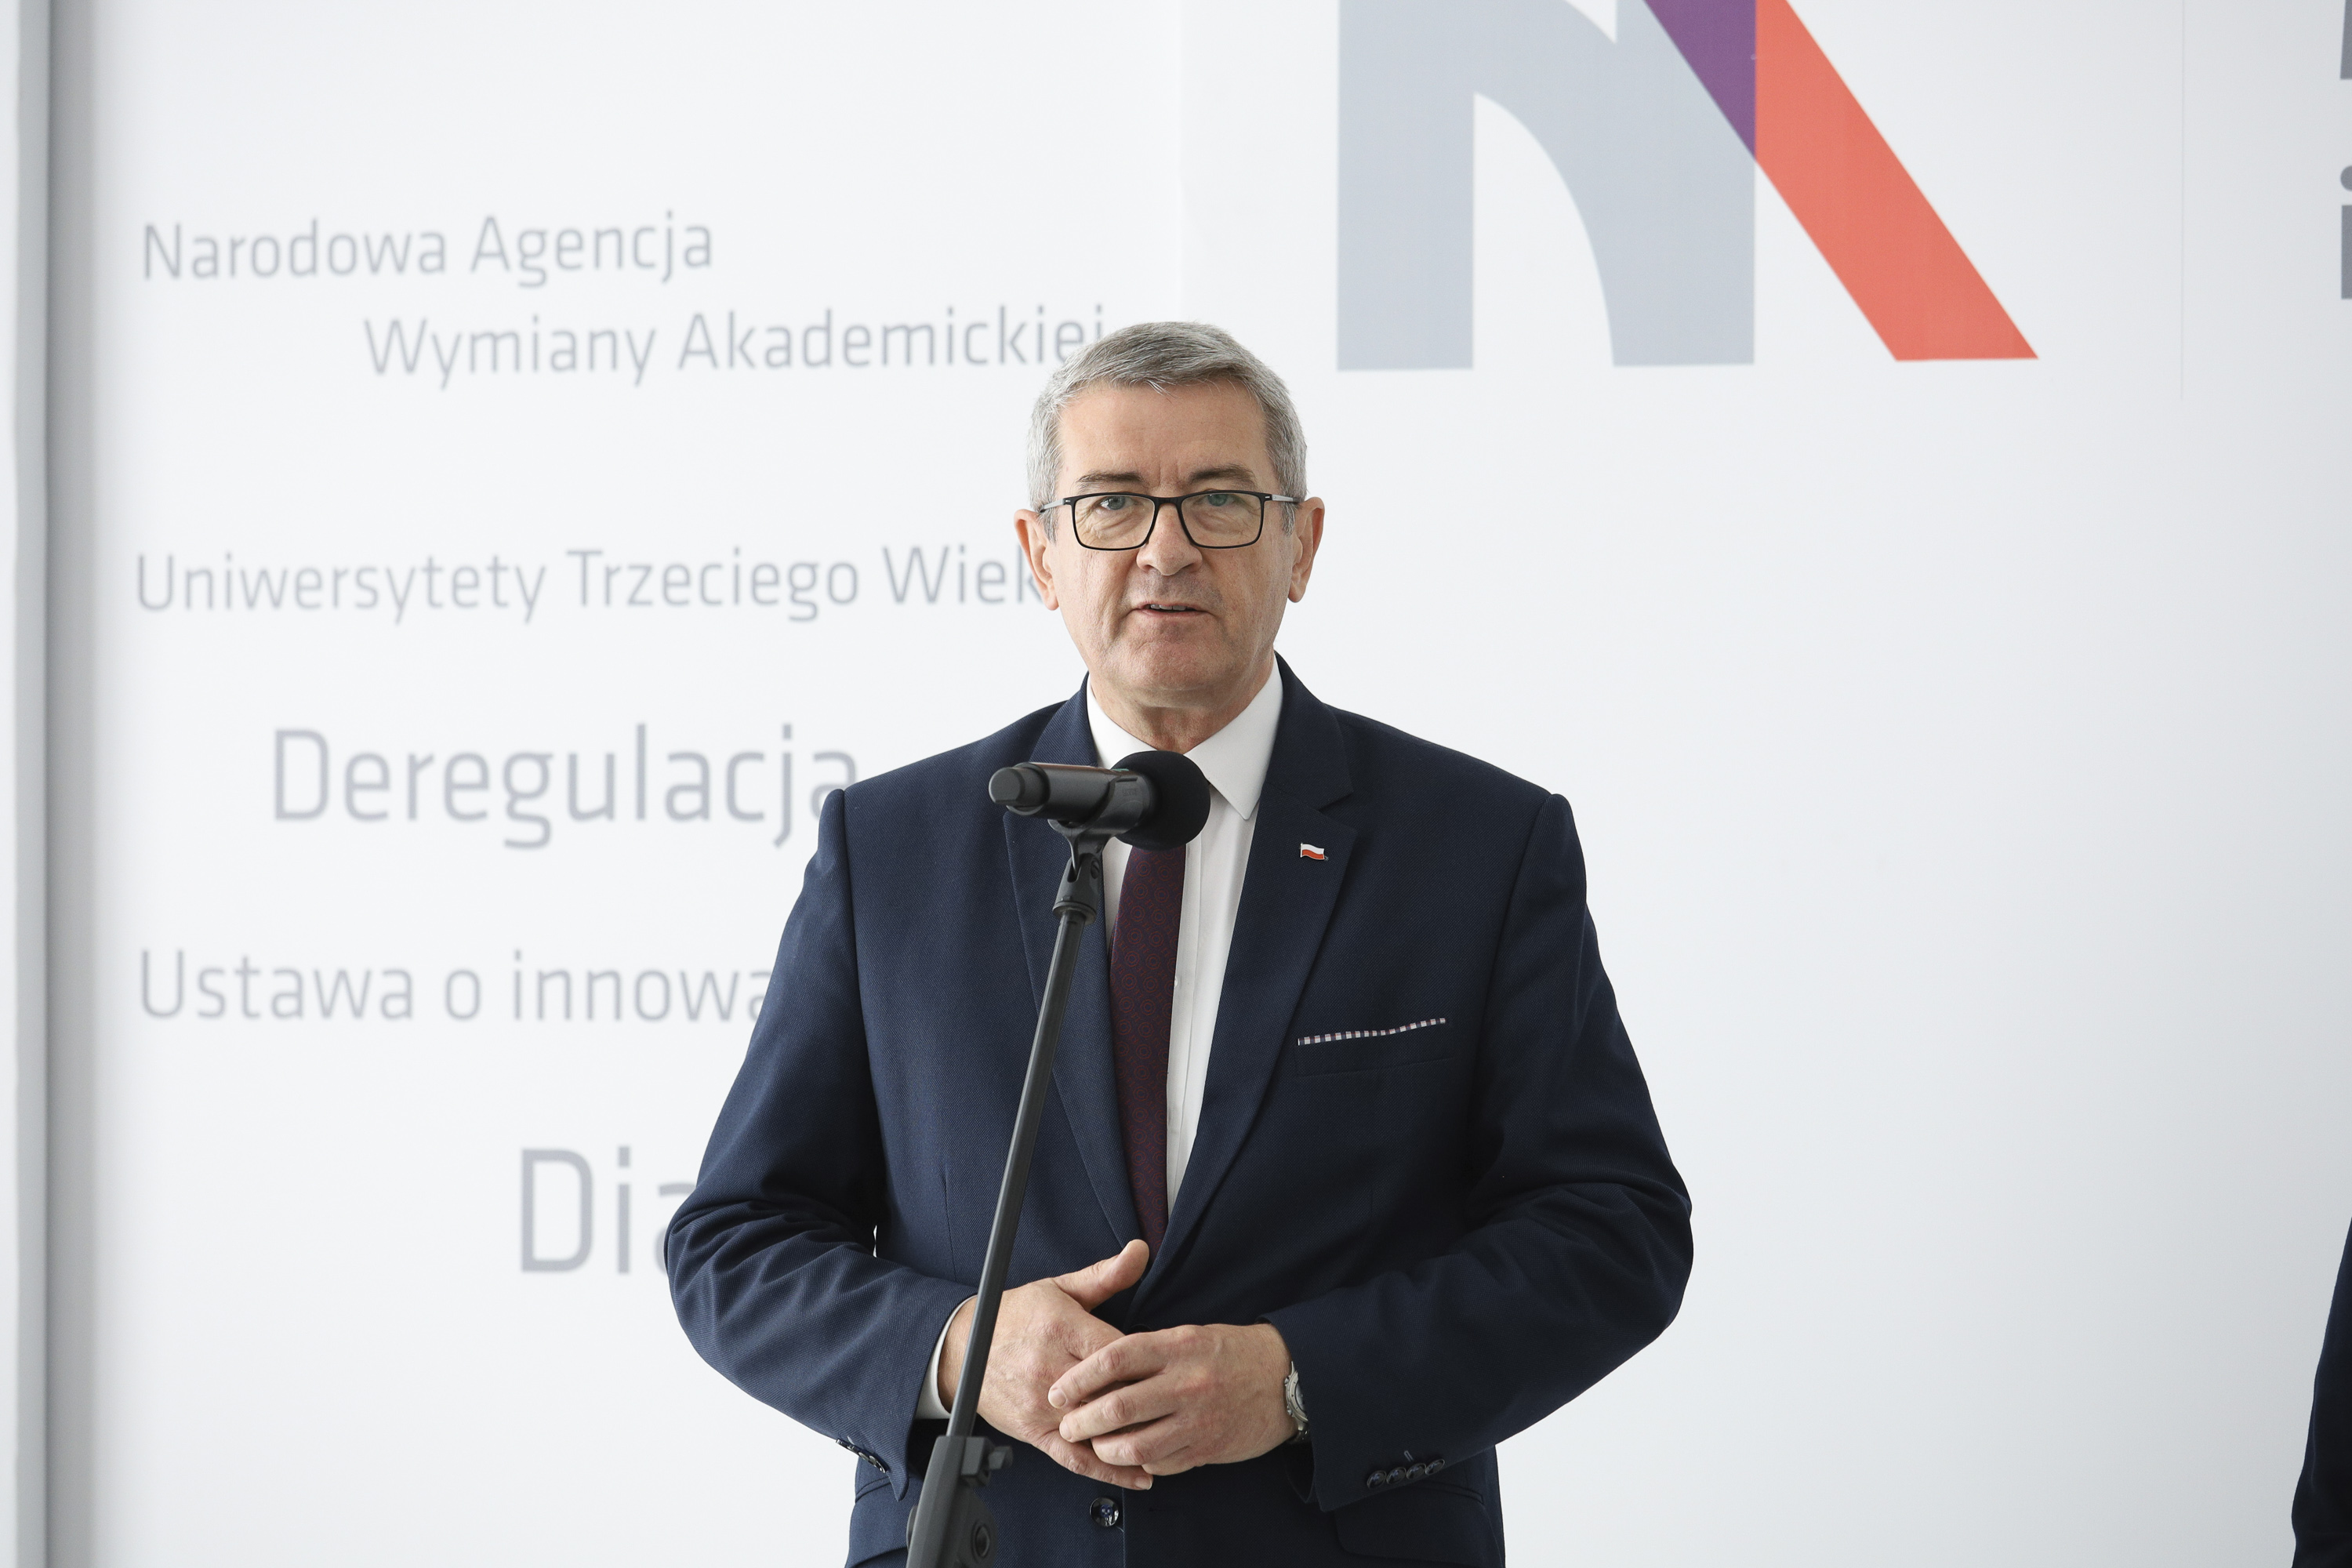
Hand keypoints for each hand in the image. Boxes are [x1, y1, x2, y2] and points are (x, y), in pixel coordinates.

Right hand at [937, 1240, 1154, 1489]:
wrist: (964, 1348)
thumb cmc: (1018, 1315)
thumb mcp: (1060, 1288)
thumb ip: (1106, 1275)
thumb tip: (1140, 1251)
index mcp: (1062, 1329)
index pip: (1118, 1352)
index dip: (1147, 1361)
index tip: (1169, 1366)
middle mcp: (1051, 1369)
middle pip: (1111, 1392)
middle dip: (1145, 1400)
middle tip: (1177, 1405)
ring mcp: (1041, 1405)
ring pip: (1096, 1426)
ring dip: (1134, 1435)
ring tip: (1173, 1439)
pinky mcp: (1034, 1432)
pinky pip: (1074, 1457)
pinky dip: (1109, 1469)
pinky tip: (1140, 1472)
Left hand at [1048, 1320, 1294, 1476]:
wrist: (1286, 1379)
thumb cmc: (1230, 1352)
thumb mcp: (1190, 1334)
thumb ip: (1148, 1349)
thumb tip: (1098, 1366)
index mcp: (1177, 1346)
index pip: (1113, 1358)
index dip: (1078, 1377)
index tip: (1058, 1389)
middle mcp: (1186, 1383)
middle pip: (1117, 1407)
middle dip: (1082, 1420)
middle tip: (1066, 1424)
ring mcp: (1197, 1419)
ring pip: (1135, 1445)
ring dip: (1105, 1450)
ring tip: (1094, 1445)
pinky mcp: (1207, 1448)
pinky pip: (1160, 1463)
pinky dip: (1138, 1462)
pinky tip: (1130, 1455)